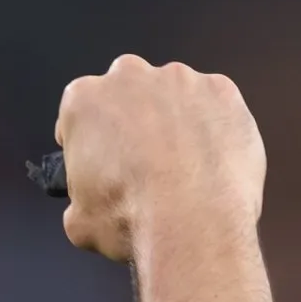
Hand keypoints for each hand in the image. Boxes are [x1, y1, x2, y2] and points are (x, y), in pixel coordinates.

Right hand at [56, 55, 264, 262]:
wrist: (193, 224)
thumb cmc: (132, 220)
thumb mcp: (79, 221)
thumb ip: (81, 198)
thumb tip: (91, 204)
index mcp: (84, 101)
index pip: (79, 113)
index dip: (88, 141)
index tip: (99, 162)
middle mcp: (130, 77)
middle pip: (126, 92)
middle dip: (131, 120)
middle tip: (139, 163)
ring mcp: (180, 79)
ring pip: (172, 96)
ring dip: (173, 121)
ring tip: (181, 167)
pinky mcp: (221, 90)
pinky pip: (213, 104)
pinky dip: (211, 126)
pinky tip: (209, 161)